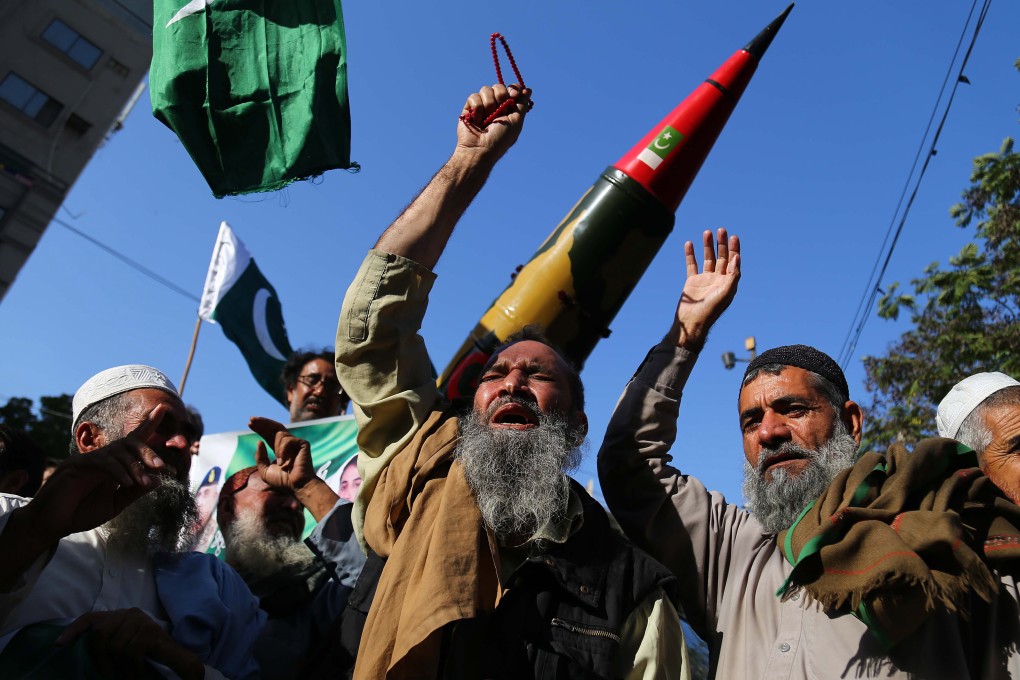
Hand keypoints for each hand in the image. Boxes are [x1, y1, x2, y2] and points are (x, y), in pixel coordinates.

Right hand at [24, 405, 169, 542]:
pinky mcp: (75, 465)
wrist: (52, 524)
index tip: (163, 407)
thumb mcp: (114, 504)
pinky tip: (126, 482)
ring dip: (133, 466)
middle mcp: (101, 458)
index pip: (133, 441)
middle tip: (159, 465)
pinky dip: (117, 471)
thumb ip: (135, 492)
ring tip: (141, 482)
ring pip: (116, 451)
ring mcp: (87, 459)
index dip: (147, 425)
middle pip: (128, 443)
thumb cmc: (81, 513)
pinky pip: (101, 462)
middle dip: (146, 451)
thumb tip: (159, 479)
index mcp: (112, 465)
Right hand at [57, 608, 203, 679]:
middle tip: (121, 676)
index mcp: (151, 629)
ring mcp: (118, 614)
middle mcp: (136, 617)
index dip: (133, 670)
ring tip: (108, 670)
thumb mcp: (170, 654)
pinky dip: (73, 632)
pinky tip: (61, 644)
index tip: (133, 678)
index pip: (138, 650)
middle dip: (118, 669)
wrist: (150, 630)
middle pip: (117, 648)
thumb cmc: (157, 647)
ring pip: (101, 638)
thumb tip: (196, 676)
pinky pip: (86, 621)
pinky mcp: (102, 616)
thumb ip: (181, 662)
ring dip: (102, 659)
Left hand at [249, 417, 316, 490]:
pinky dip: (283, 450)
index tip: (249, 423)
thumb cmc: (283, 481)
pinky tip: (284, 461)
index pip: (268, 434)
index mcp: (279, 449)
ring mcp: (295, 443)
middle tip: (251, 419)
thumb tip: (259, 442)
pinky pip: (287, 440)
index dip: (259, 428)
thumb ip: (260, 457)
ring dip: (276, 448)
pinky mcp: (302, 443)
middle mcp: (287, 444)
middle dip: (262, 423)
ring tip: (280, 462)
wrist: (297, 486)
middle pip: (274, 427)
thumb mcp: (265, 471)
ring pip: (279, 434)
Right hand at [456, 83, 531, 160]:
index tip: (513, 95)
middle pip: (499, 86)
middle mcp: (496, 106)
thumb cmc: (500, 139)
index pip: (512, 89)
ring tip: (486, 120)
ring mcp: (482, 106)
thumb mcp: (516, 121)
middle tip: (499, 111)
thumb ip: (522, 104)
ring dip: (488, 104)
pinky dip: (477, 109)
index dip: (513, 89)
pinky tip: (477, 121)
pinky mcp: (469, 107)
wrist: (479, 149)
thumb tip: (529, 89)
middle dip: (500, 96)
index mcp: (509, 109)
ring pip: (486, 89)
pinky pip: (474, 96)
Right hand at [670, 228, 740, 350]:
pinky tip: (690, 244)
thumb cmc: (711, 310)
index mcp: (728, 282)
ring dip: (708, 246)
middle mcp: (718, 279)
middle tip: (721, 230)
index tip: (733, 236)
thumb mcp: (726, 292)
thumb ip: (733, 275)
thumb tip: (737, 257)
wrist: (692, 322)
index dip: (734, 249)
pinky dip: (691, 254)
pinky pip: (692, 265)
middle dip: (722, 244)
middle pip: (721, 257)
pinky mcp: (692, 281)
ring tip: (706, 232)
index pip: (733, 261)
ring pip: (707, 258)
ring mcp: (705, 280)